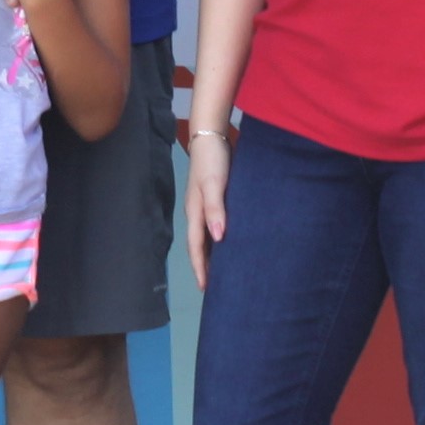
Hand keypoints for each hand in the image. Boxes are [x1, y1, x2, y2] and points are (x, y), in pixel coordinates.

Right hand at [183, 110, 231, 288]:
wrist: (212, 135)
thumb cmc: (213, 160)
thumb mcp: (213, 184)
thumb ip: (216, 210)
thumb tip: (218, 239)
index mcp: (195, 212)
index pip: (196, 247)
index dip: (200, 268)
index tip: (206, 289)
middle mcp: (197, 212)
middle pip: (199, 246)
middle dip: (204, 267)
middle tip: (215, 288)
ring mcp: (205, 205)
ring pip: (207, 237)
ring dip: (212, 254)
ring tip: (222, 272)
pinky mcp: (215, 198)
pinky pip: (215, 225)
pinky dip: (219, 239)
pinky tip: (230, 243)